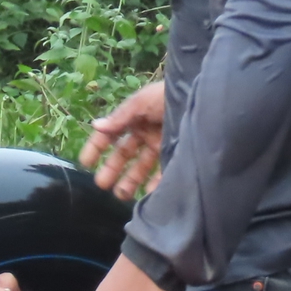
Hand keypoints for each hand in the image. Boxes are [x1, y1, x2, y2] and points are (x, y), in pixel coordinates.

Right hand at [78, 79, 165, 199]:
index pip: (110, 135)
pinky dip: (154, 185)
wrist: (204, 97)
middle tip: (101, 185)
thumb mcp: (143, 102)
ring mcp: (160, 145)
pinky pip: (162, 174)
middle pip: (124, 155)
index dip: (96, 148)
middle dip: (112, 170)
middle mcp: (145, 133)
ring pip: (140, 167)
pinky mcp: (176, 154)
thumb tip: (96, 125)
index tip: (85, 164)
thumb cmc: (170, 95)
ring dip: (129, 181)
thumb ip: (120, 116)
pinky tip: (146, 195)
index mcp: (133, 118)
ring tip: (120, 195)